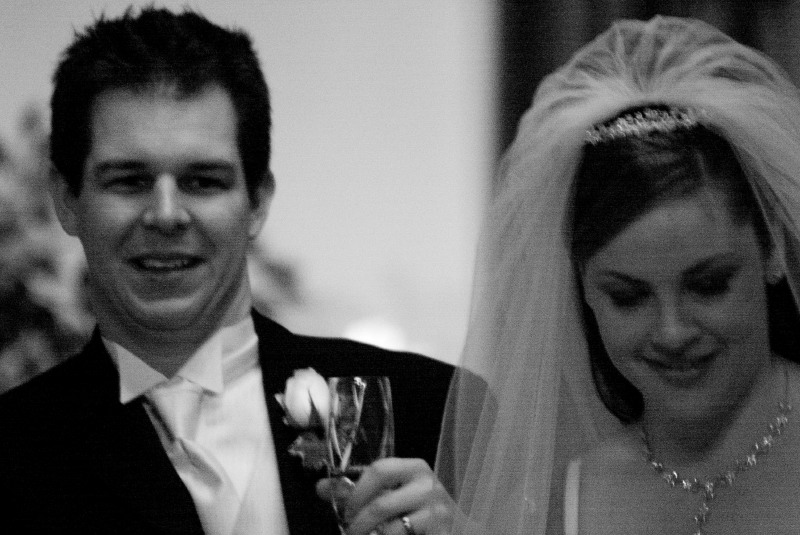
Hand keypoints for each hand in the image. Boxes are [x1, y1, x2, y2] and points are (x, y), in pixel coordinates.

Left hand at [316, 457, 454, 534]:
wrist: (454, 528)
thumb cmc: (416, 509)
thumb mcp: (389, 494)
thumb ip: (356, 491)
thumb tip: (321, 487)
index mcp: (413, 468)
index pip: (380, 469)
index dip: (356, 492)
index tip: (345, 511)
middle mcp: (428, 484)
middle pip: (381, 504)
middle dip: (359, 523)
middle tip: (350, 532)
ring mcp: (437, 510)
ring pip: (392, 528)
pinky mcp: (441, 530)